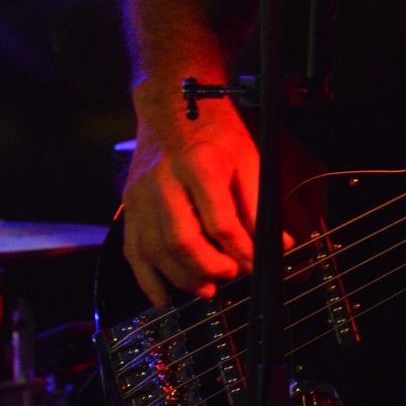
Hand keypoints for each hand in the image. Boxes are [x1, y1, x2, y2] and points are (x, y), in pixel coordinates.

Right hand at [122, 94, 261, 307]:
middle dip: (210, 268)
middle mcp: (164, 180)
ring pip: (156, 251)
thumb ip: (258, 204)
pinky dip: (148, 280)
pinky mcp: (129, 206)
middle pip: (182, 240)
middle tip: (231, 275)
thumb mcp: (247, 158)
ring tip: (209, 288)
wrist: (172, 107)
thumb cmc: (214, 132)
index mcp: (199, 163)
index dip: (242, 251)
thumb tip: (277, 244)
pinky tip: (165, 298)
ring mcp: (140, 194)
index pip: (221, 222)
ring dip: (184, 279)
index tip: (256, 265)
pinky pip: (133, 252)